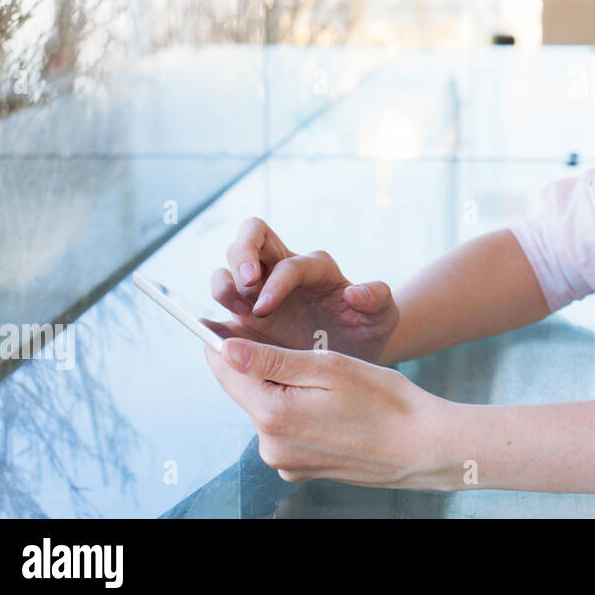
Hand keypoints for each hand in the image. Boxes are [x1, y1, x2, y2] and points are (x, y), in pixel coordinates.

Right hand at [204, 217, 399, 364]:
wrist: (353, 356)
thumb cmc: (368, 330)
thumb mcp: (384, 316)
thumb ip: (379, 299)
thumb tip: (354, 292)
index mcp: (315, 268)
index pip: (289, 262)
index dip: (275, 281)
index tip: (266, 308)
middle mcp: (282, 272)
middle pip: (250, 238)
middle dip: (241, 254)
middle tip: (244, 285)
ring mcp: (260, 295)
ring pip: (228, 269)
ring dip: (223, 284)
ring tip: (235, 310)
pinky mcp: (245, 322)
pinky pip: (219, 312)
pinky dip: (209, 320)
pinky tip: (210, 335)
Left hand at [204, 338, 452, 489]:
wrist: (423, 447)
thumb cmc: (384, 401)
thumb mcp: (329, 367)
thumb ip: (272, 359)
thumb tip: (226, 348)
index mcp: (274, 416)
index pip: (227, 372)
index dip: (224, 342)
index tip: (227, 320)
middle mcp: (271, 446)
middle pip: (247, 392)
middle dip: (264, 367)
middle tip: (303, 349)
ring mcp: (285, 462)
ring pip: (268, 410)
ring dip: (285, 389)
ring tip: (327, 381)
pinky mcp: (301, 469)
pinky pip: (286, 431)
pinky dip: (300, 412)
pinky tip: (333, 406)